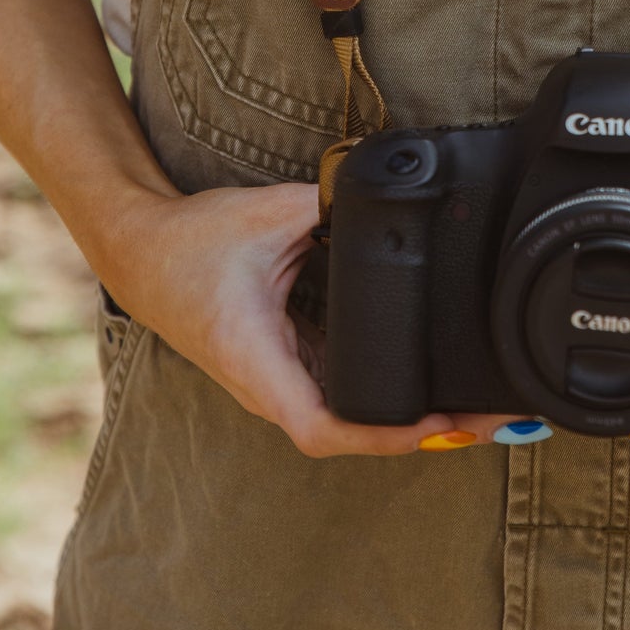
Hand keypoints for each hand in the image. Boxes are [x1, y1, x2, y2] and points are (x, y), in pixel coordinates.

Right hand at [102, 182, 509, 456]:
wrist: (142, 250)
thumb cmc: (192, 243)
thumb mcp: (267, 215)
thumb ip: (330, 205)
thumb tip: (386, 194)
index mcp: (261, 364)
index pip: (326, 427)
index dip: (385, 435)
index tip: (437, 425)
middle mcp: (272, 385)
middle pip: (352, 431)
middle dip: (421, 431)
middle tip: (486, 416)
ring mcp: (280, 377)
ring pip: (350, 414)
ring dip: (409, 415)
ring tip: (474, 405)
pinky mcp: (286, 360)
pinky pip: (341, 386)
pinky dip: (384, 387)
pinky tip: (425, 374)